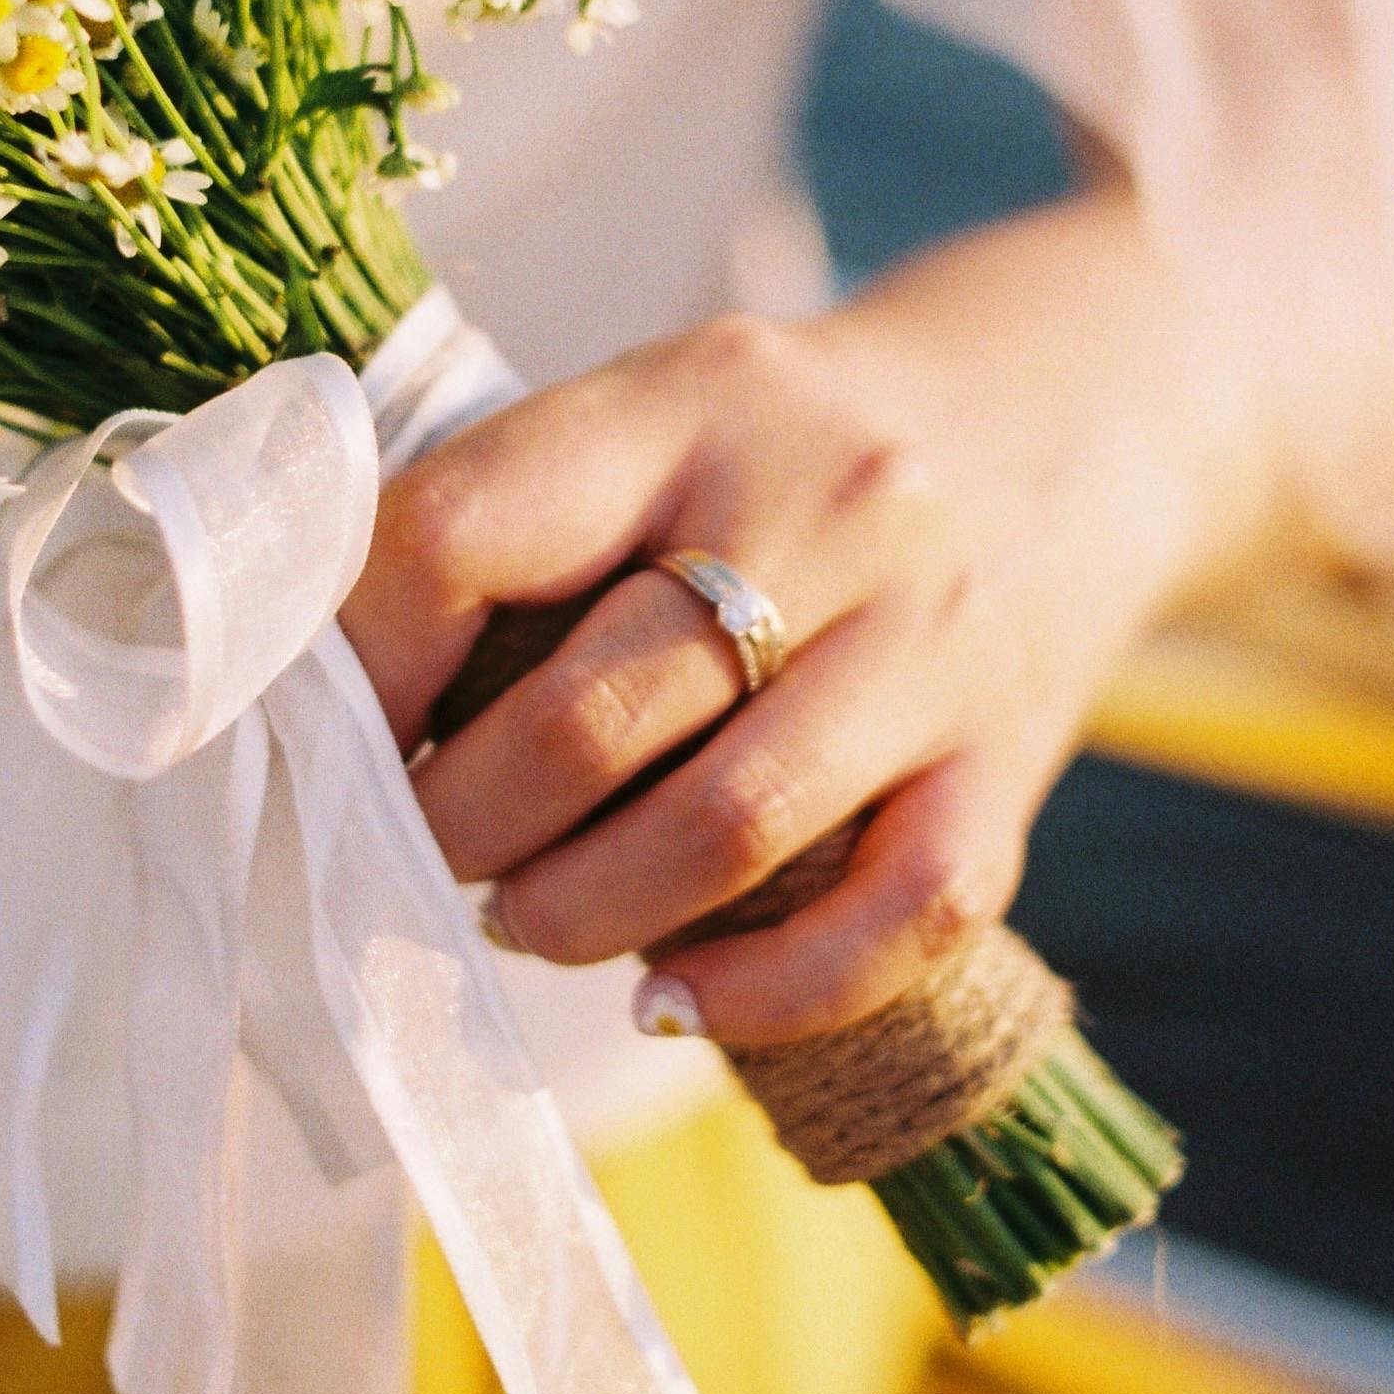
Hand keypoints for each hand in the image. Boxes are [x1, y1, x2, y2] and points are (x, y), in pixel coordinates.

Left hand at [343, 186, 1248, 1045]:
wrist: (1067, 412)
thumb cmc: (790, 447)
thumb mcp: (655, 414)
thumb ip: (518, 528)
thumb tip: (334, 711)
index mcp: (690, 399)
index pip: (465, 531)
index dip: (360, 666)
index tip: (327, 735)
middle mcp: (826, 505)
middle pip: (586, 717)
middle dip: (459, 823)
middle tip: (426, 845)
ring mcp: (934, 639)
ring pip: (725, 830)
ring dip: (579, 913)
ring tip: (527, 915)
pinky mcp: (1013, 760)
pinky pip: (894, 922)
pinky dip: (765, 991)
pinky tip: (676, 994)